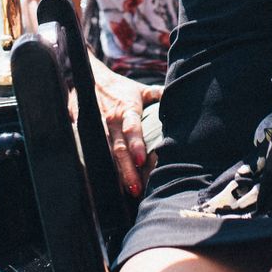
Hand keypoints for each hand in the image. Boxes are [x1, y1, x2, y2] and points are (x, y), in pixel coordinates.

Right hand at [90, 58, 162, 197]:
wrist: (89, 81)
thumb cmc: (121, 89)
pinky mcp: (87, 136)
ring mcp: (97, 130)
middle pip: (118, 149)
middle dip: (127, 169)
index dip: (136, 144)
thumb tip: (183, 99)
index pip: (131, 128)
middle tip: (137, 187)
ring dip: (117, 173)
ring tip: (129, 190)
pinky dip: (103, 170)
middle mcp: (111, 123)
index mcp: (126, 110)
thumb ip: (160, 96)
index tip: (142, 160)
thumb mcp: (141, 90)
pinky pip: (95, 156)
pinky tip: (111, 186)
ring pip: (107, 156)